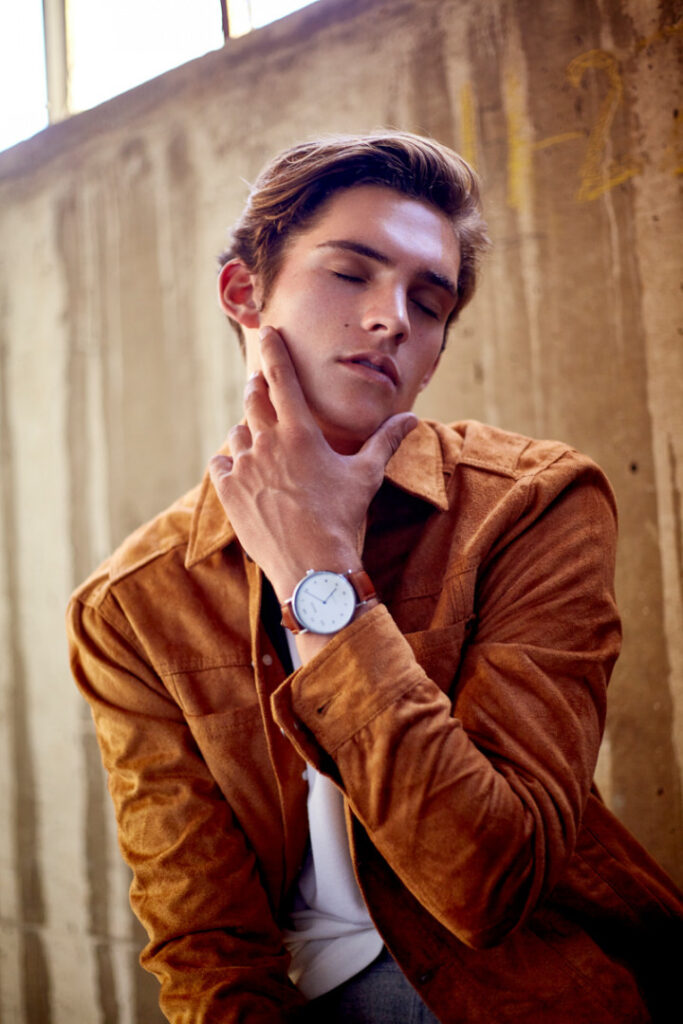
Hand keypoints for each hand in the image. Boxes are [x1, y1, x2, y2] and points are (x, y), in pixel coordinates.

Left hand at [208, 327, 416, 604]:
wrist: (312, 567)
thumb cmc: (342, 519)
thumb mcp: (366, 476)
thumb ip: (386, 441)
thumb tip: (413, 418)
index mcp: (301, 433)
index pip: (282, 378)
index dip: (274, 351)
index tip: (267, 332)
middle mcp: (267, 443)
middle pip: (253, 399)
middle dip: (258, 388)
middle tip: (262, 386)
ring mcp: (244, 467)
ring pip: (237, 434)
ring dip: (247, 433)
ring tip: (261, 447)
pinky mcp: (228, 491)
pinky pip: (220, 463)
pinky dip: (229, 462)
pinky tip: (241, 471)